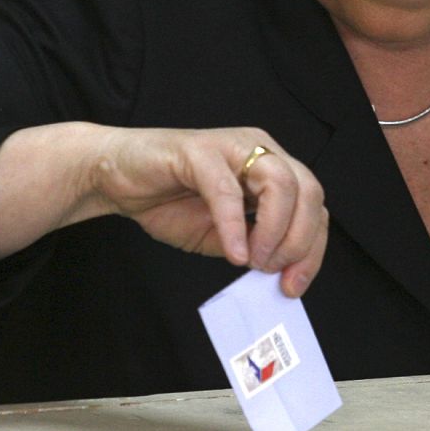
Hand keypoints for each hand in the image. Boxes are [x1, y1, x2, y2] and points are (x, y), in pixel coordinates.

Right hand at [82, 127, 327, 297]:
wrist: (116, 178)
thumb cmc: (168, 201)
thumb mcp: (223, 235)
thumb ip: (254, 246)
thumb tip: (281, 272)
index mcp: (272, 168)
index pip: (313, 205)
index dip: (312, 249)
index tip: (294, 284)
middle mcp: (260, 150)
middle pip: (309, 190)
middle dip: (300, 241)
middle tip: (275, 272)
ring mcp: (232, 146)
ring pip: (280, 183)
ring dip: (275, 231)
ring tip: (253, 260)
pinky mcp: (198, 151)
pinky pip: (226, 190)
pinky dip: (234, 225)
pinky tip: (233, 252)